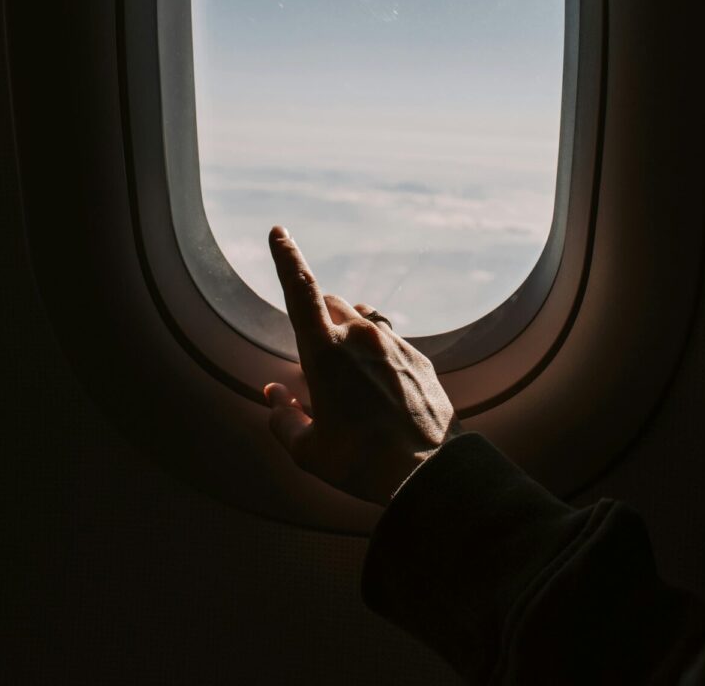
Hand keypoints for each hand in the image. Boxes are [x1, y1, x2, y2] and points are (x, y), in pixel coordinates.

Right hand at [263, 226, 460, 505]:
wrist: (429, 472)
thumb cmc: (361, 462)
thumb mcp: (308, 451)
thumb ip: (283, 418)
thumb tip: (274, 394)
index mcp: (324, 353)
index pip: (300, 291)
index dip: (287, 258)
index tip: (279, 231)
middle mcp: (359, 336)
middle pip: (330, 306)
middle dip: (317, 321)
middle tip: (317, 367)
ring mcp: (393, 343)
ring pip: (361, 321)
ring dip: (348, 336)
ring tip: (349, 379)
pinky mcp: (418, 356)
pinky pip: (389, 341)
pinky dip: (376, 354)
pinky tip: (380, 389)